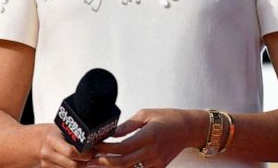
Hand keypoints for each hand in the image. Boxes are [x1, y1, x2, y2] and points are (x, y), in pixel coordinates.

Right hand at [39, 123, 95, 167]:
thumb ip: (75, 135)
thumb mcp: (61, 129)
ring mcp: (47, 164)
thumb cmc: (51, 133)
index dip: (85, 154)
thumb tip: (98, 138)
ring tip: (91, 161)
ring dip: (83, 167)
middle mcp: (48, 153)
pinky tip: (82, 164)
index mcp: (51, 140)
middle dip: (87, 162)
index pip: (71, 152)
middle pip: (73, 165)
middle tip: (96, 157)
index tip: (95, 151)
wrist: (33, 142)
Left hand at [91, 109, 205, 167]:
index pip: (122, 147)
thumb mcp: (146, 114)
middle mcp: (152, 151)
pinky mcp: (159, 167)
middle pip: (123, 163)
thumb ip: (128, 125)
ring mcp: (156, 162)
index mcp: (149, 135)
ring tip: (97, 165)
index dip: (106, 148)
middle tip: (89, 160)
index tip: (94, 145)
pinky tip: (115, 166)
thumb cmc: (167, 118)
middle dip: (104, 162)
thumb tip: (111, 132)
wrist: (188, 128)